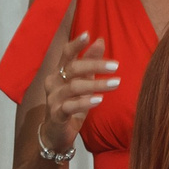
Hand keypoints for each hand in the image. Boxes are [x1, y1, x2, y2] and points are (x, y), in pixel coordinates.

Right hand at [37, 31, 118, 155]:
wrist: (57, 134)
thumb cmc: (71, 105)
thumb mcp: (83, 82)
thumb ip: (89, 62)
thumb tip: (100, 41)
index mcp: (59, 72)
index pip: (66, 54)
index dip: (76, 44)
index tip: (88, 34)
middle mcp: (53, 82)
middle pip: (73, 69)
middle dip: (95, 65)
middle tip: (116, 65)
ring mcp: (53, 99)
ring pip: (74, 87)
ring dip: (96, 84)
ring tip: (116, 83)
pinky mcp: (56, 115)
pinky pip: (70, 107)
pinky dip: (84, 102)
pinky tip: (99, 100)